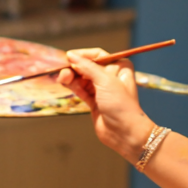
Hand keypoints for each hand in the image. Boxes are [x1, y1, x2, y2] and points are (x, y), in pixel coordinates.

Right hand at [58, 48, 154, 162]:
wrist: (124, 132)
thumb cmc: (121, 105)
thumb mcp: (105, 81)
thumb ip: (87, 67)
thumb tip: (72, 56)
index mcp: (119, 67)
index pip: (98, 55)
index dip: (83, 55)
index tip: (69, 56)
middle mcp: (111, 76)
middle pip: (87, 66)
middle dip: (75, 67)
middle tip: (63, 70)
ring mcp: (102, 89)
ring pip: (82, 78)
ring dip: (71, 77)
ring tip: (63, 78)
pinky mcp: (94, 101)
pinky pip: (80, 89)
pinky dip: (72, 85)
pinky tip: (65, 82)